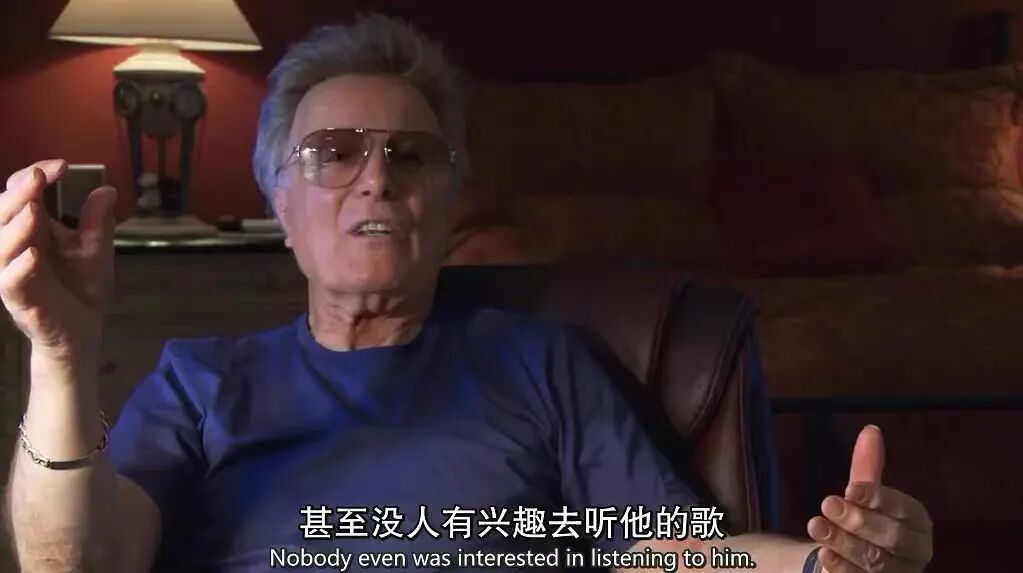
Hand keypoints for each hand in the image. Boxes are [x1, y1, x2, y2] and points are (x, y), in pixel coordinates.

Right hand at [0, 159, 115, 369]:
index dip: (34, 175)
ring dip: (15, 227)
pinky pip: (10, 281)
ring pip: (0, 246)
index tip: (61, 165)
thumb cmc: (82, 287)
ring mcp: (14, 273)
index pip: (20, 194)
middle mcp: (16, 247)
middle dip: (18, 193)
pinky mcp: (19, 299)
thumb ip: (98, 222)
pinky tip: (33, 255)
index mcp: (32, 230)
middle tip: (38, 176)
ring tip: (32, 209)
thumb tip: (106, 189)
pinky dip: (19, 267)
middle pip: (3, 214)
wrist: (83, 330)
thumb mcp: (96, 250)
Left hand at [806, 425, 932, 571]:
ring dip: (844, 543)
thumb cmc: (865, 524)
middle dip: (859, 520)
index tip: (849, 488)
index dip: (877, 498)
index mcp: (918, 522)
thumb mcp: (865, 496)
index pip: (903, 508)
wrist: (853, 563)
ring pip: (875, 561)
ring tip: (816, 526)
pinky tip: (824, 555)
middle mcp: (914, 551)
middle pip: (892, 537)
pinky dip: (842, 568)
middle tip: (827, 504)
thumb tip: (870, 430)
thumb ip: (868, 467)